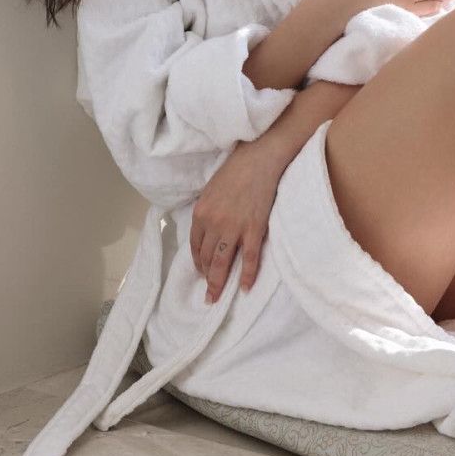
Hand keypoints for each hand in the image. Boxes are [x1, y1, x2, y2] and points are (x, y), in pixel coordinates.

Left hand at [190, 138, 285, 303]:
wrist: (259, 158)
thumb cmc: (234, 170)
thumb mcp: (211, 190)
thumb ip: (207, 212)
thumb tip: (208, 231)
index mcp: (201, 213)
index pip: (196, 246)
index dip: (198, 263)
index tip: (202, 273)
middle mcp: (213, 223)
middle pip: (207, 258)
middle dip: (207, 278)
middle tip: (209, 295)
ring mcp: (234, 228)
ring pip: (223, 262)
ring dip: (219, 283)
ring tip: (218, 297)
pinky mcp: (254, 229)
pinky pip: (249, 258)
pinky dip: (247, 275)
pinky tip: (245, 287)